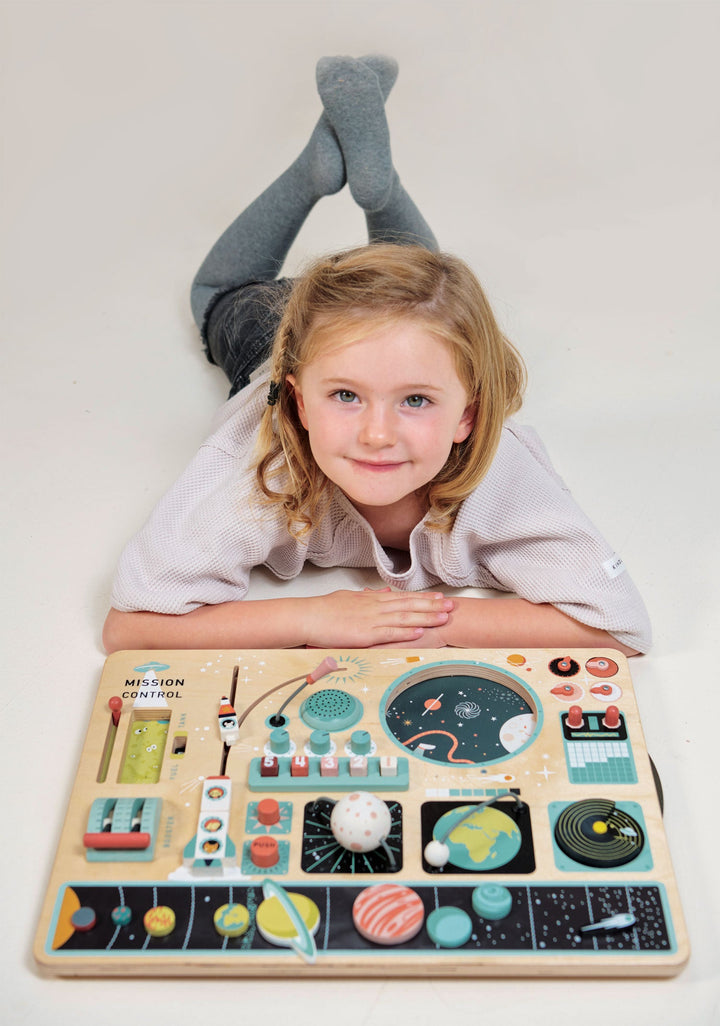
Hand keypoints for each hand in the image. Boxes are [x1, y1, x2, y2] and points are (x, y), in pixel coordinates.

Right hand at [302, 589, 453, 648]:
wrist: (309, 616)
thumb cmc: (325, 610)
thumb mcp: (349, 598)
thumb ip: (368, 597)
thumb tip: (383, 592)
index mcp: (372, 600)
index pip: (403, 598)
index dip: (423, 598)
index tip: (439, 597)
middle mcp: (376, 607)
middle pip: (409, 606)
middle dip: (432, 606)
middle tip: (452, 605)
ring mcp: (372, 620)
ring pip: (404, 618)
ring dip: (426, 617)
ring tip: (443, 617)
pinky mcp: (365, 634)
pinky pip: (389, 633)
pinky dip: (406, 632)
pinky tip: (419, 632)